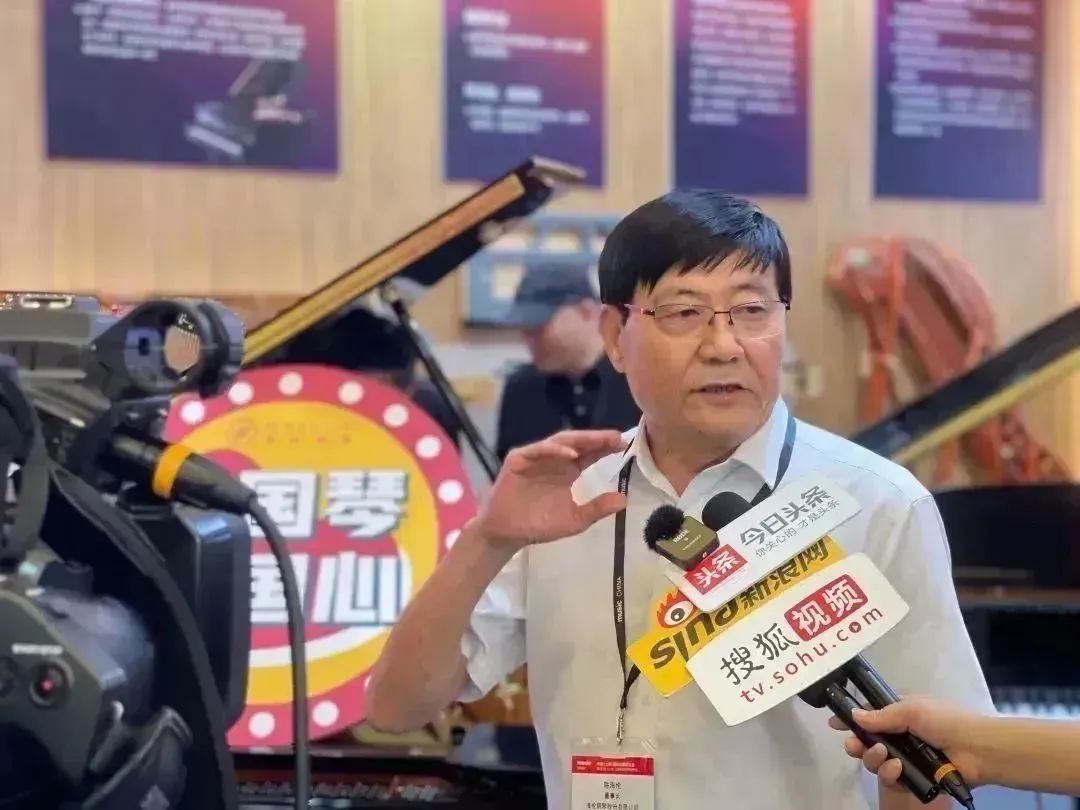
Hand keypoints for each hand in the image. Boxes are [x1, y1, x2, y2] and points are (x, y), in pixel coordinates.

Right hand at [474, 430, 627, 551]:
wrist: (509, 533)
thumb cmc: (540, 524)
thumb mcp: (575, 519)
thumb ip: (597, 509)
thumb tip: (624, 499)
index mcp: (569, 471)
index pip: (590, 454)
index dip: (605, 448)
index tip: (625, 445)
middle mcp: (554, 460)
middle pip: (578, 444)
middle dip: (596, 439)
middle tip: (615, 438)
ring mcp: (536, 457)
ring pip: (559, 443)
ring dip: (579, 440)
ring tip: (598, 440)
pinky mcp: (519, 459)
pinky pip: (538, 450)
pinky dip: (554, 450)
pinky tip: (570, 455)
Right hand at [829, 697, 984, 788]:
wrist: (978, 751)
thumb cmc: (946, 722)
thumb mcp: (912, 710)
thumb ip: (881, 715)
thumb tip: (854, 715)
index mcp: (900, 713)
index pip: (870, 714)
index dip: (851, 719)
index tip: (834, 723)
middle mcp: (900, 734)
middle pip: (867, 740)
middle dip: (856, 743)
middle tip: (853, 746)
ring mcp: (906, 756)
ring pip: (875, 759)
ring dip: (872, 757)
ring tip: (882, 755)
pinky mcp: (912, 776)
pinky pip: (890, 776)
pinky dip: (888, 773)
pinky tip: (896, 768)